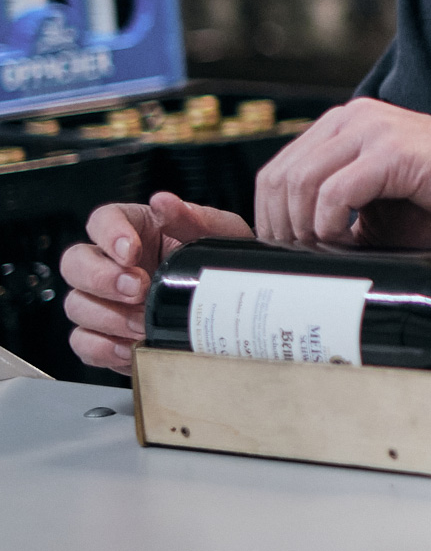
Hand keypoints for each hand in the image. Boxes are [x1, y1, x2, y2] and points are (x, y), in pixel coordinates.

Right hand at [61, 193, 253, 372]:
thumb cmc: (221, 269)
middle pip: (74, 262)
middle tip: (138, 289)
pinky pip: (83, 342)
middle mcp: (113, 263)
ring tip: (142, 324)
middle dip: (101, 278)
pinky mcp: (106, 336)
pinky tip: (130, 346)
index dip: (108, 234)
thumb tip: (164, 203)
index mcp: (137, 230)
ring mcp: (105, 301)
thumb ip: (196, 218)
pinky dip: (103, 347)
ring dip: (108, 317)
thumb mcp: (222, 235)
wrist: (235, 313)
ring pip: (76, 304)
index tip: (130, 251)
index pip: (101, 220)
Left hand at [253, 99, 430, 246]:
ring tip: (326, 251)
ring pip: (301, 183)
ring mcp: (370, 130)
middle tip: (300, 257)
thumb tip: (299, 251)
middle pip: (280, 176)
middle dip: (281, 226)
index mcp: (345, 124)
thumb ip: (337, 216)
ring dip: (304, 228)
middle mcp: (352, 118)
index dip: (270, 215)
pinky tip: (348, 240)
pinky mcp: (390, 152)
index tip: (284, 249)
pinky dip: (331, 225)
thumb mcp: (378, 209)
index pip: (278, 168)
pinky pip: (335, 193)